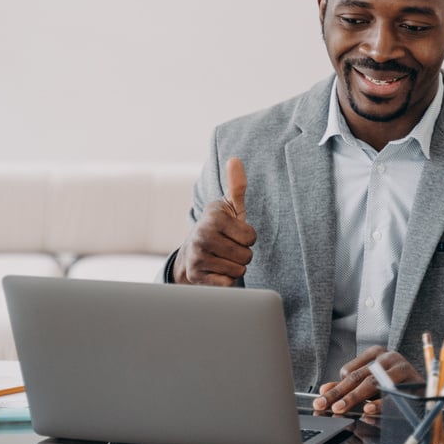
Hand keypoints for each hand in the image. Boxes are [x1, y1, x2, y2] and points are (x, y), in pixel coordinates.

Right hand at [173, 157, 255, 285]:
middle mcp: (202, 235)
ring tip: (222, 258)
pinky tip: (216, 270)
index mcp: (213, 217)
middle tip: (229, 247)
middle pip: (246, 256)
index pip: (251, 237)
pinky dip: (226, 279)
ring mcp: (197, 256)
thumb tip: (235, 160)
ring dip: (235, 266)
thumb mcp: (229, 206)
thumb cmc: (219, 227)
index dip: (248, 237)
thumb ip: (237, 186)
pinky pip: (228, 283)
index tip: (235, 233)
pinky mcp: (196, 276)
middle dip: (242, 254)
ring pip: (238, 270)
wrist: (192, 251)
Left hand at [312, 346, 422, 415]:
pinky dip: (379, 403)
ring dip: (355, 398)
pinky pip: (392, 394)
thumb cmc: (395, 383)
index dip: (334, 387)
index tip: (321, 399)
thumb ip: (348, 386)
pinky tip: (368, 409)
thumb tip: (324, 389)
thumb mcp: (369, 382)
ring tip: (342, 407)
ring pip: (373, 384)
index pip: (349, 371)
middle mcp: (388, 357)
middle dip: (340, 394)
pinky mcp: (413, 382)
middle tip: (326, 405)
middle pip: (358, 377)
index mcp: (376, 353)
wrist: (425, 388)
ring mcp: (401, 368)